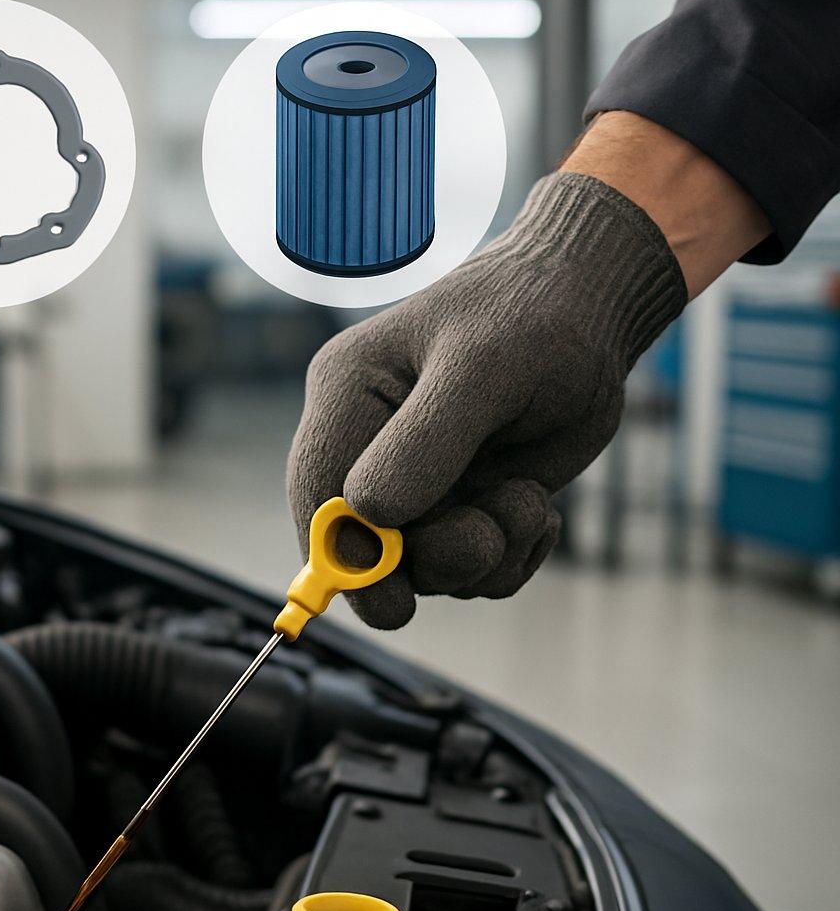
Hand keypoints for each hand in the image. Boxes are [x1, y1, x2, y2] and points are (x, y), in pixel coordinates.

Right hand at [287, 171, 686, 628]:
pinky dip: (513, 556)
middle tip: (487, 536)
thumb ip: (425, 442)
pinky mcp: (463, 506)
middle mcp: (370, 446)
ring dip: (486, 554)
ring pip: (427, 569)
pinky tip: (537, 508)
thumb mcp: (482, 369)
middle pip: (367, 549)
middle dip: (433, 558)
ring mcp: (417, 483)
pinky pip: (475, 571)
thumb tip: (368, 516)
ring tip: (529, 501)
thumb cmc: (532, 316)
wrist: (592, 310)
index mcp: (348, 396)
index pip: (317, 494)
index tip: (394, 600)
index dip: (341, 560)